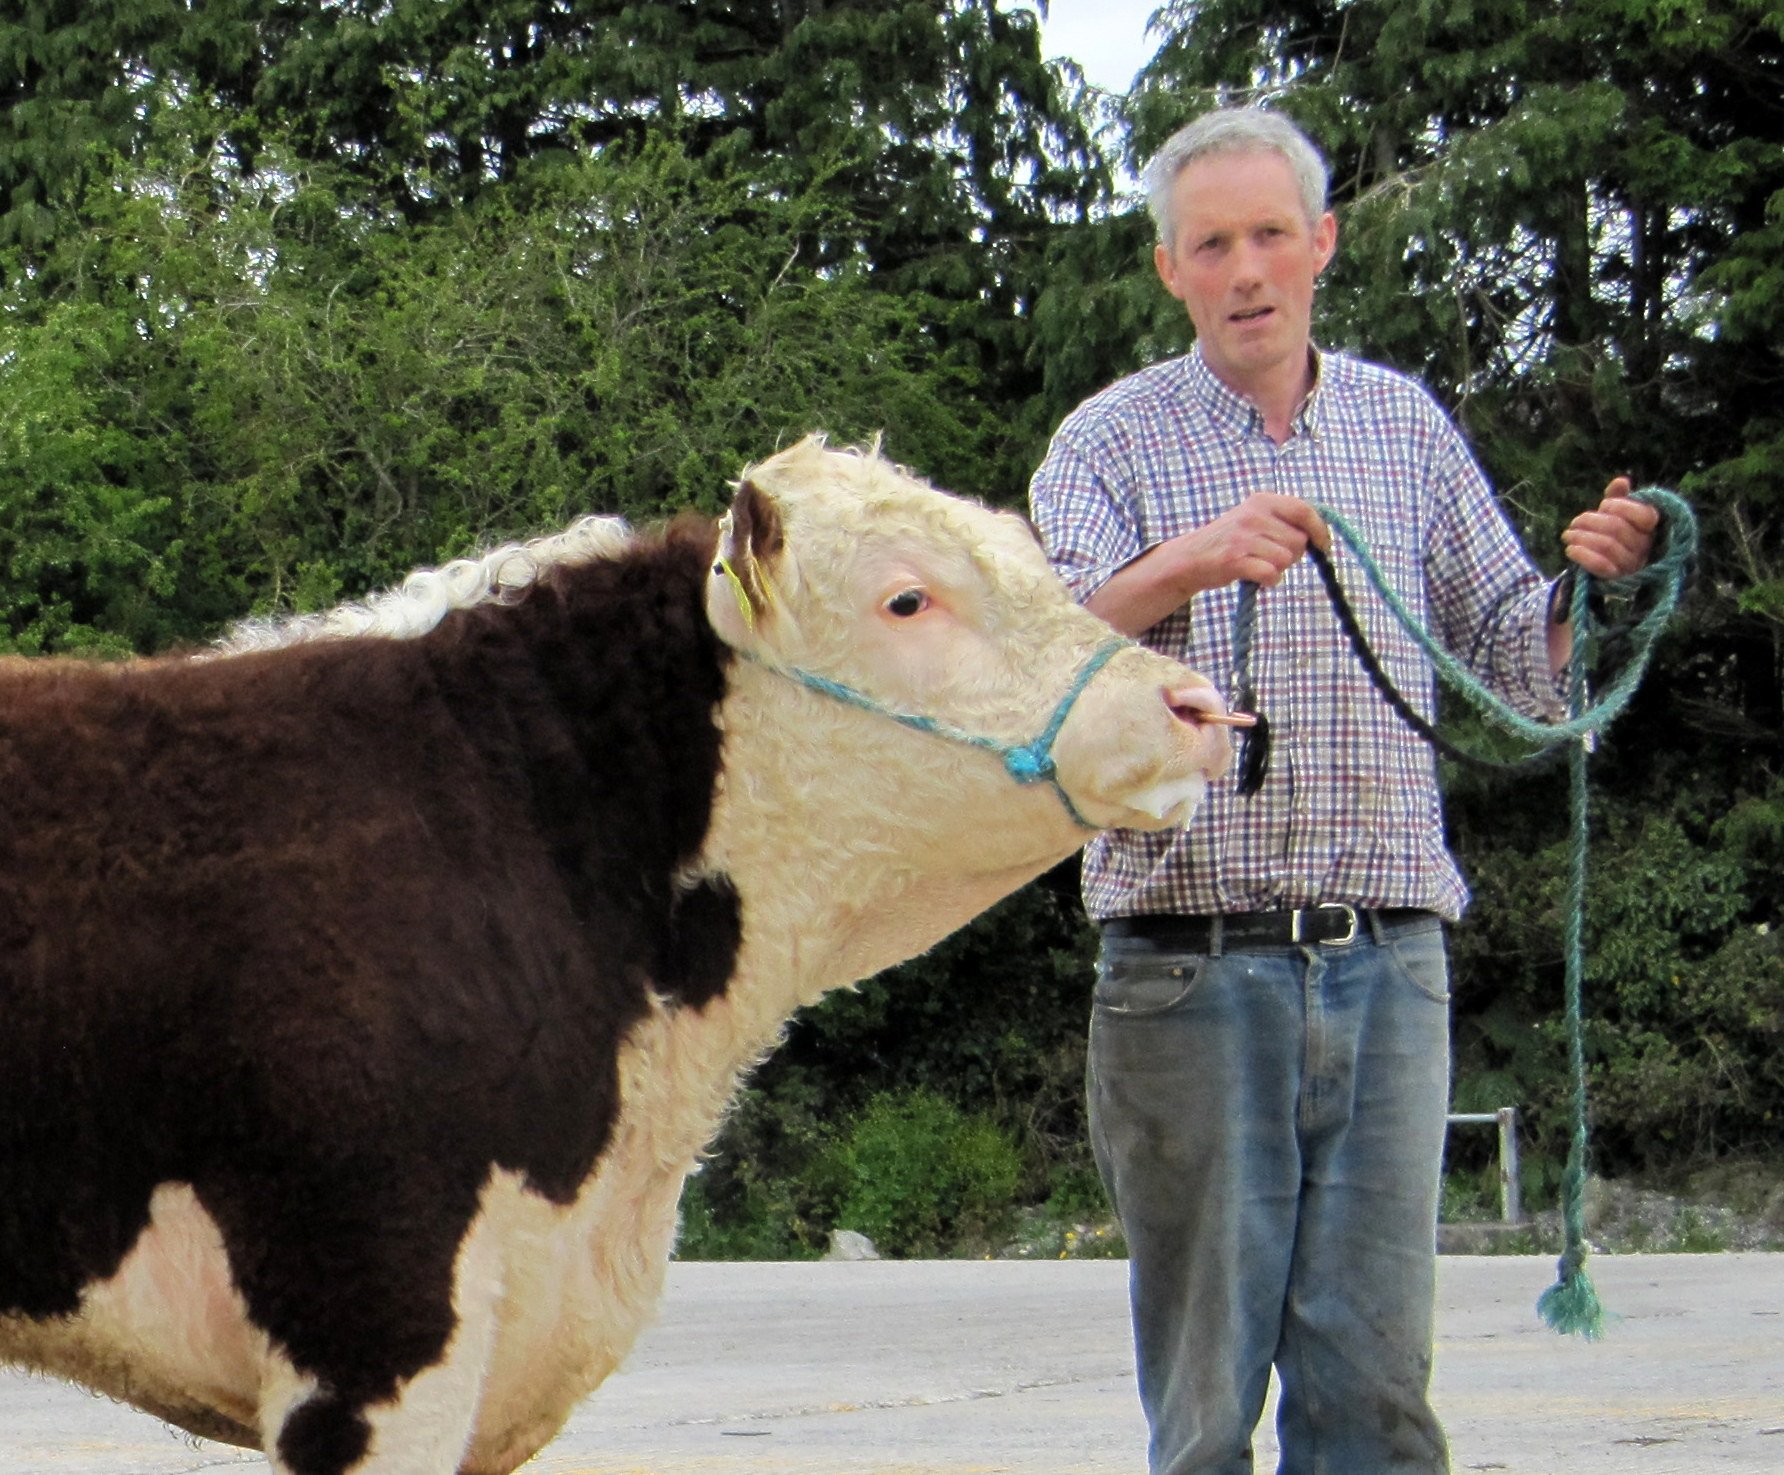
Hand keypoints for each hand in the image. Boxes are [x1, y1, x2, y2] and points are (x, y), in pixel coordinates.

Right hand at [1178, 492, 1330, 590]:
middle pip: (1298, 541)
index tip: (1323, 545)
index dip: (1319, 530)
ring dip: (1278, 569)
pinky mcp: (1235, 560)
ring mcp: (1243, 538)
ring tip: (1259, 564)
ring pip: (1286, 559)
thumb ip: (1285, 521)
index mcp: (1262, 501)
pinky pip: (1271, 574)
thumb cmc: (1231, 540)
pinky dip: (1269, 581)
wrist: (1191, 557)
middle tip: (1271, 556)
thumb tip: (1321, 537)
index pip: (1303, 510)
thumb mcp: (1255, 518)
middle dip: (1293, 555)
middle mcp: (1253, 515)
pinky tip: (1257, 577)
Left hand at [1560, 476, 1657, 578]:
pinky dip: (1582, 555)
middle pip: (1618, 528)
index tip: (1604, 505)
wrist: (1601, 566)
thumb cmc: (1611, 534)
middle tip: (1576, 522)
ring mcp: (1632, 565)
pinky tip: (1570, 549)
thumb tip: (1621, 480)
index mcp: (1651, 529)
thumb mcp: (1615, 514)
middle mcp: (1645, 548)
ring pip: (1607, 545)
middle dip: (1591, 521)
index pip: (1645, 515)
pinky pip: (1601, 566)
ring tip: (1568, 534)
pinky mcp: (1616, 579)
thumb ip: (1618, 497)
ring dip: (1581, 537)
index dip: (1621, 506)